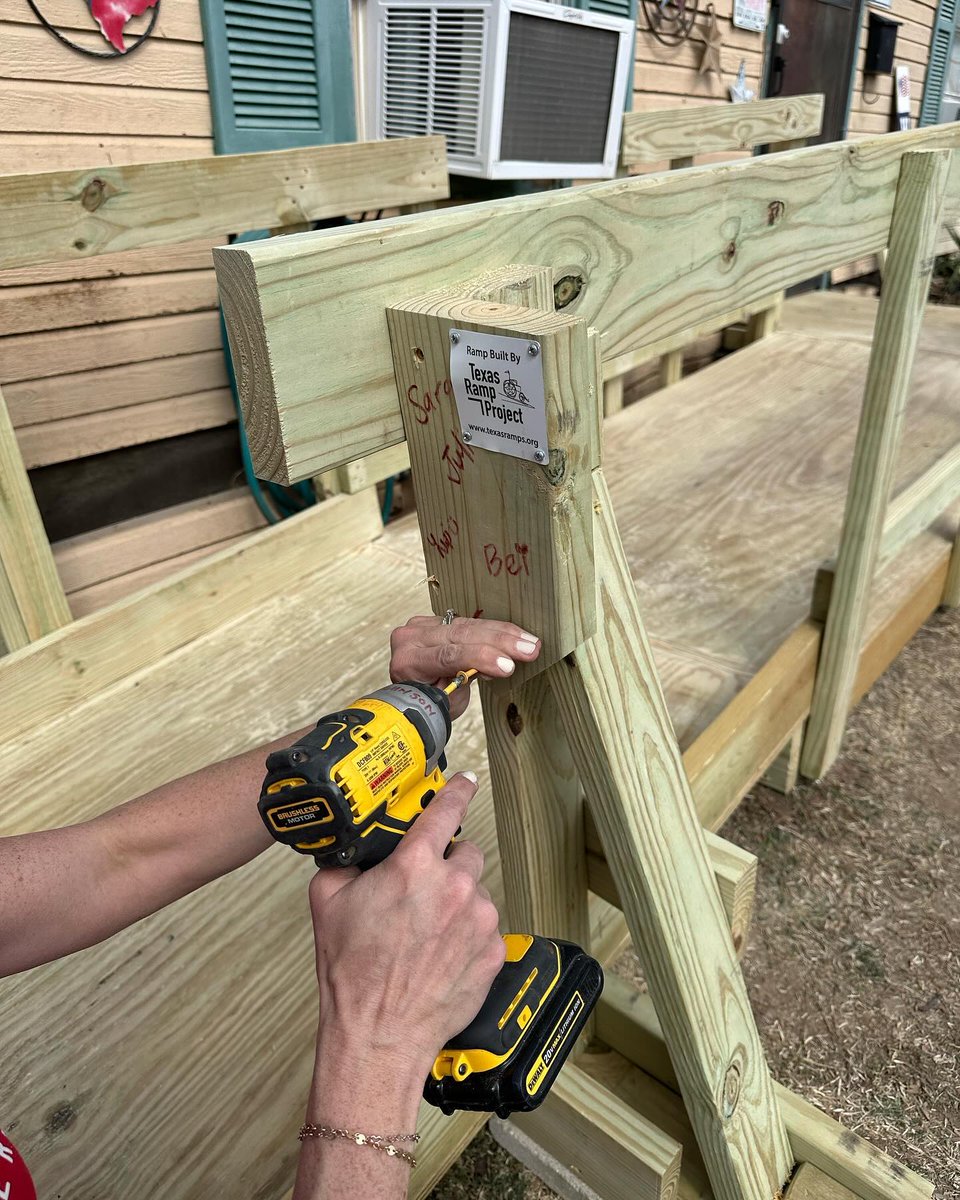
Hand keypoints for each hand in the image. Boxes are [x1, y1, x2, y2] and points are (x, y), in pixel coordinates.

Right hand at [308, 772, 503, 1082]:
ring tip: (428, 933)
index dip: (457, 790)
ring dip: (459, 903)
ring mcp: (480, 921)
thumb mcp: (327, 902)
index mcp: (415, 866)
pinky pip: (487, 929)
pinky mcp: (494, 952)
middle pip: (465, 853)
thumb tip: (356, 851)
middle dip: (447, 866)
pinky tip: (442, 955)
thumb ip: (345, 864)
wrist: (378, 1036)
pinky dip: (469, 935)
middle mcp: (455, 887)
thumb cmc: (352, 975)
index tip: (465, 782)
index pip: (447, 810)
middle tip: (422, 892)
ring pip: (477, 892)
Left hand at [390, 616, 540, 716]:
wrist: (413, 694)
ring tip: (531, 643)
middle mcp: (411, 638)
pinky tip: (518, 635)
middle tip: (529, 649)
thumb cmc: (427, 706)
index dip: (479, 658)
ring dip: (504, 634)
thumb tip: (483, 668)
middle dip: (499, 643)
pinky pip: (471, 622)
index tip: (507, 666)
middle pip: (460, 635)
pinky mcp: (437, 620)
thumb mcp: (444, 704)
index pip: (446, 655)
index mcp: (407, 662)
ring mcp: (423, 626)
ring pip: (469, 625)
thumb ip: (459, 684)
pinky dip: (496, 630)